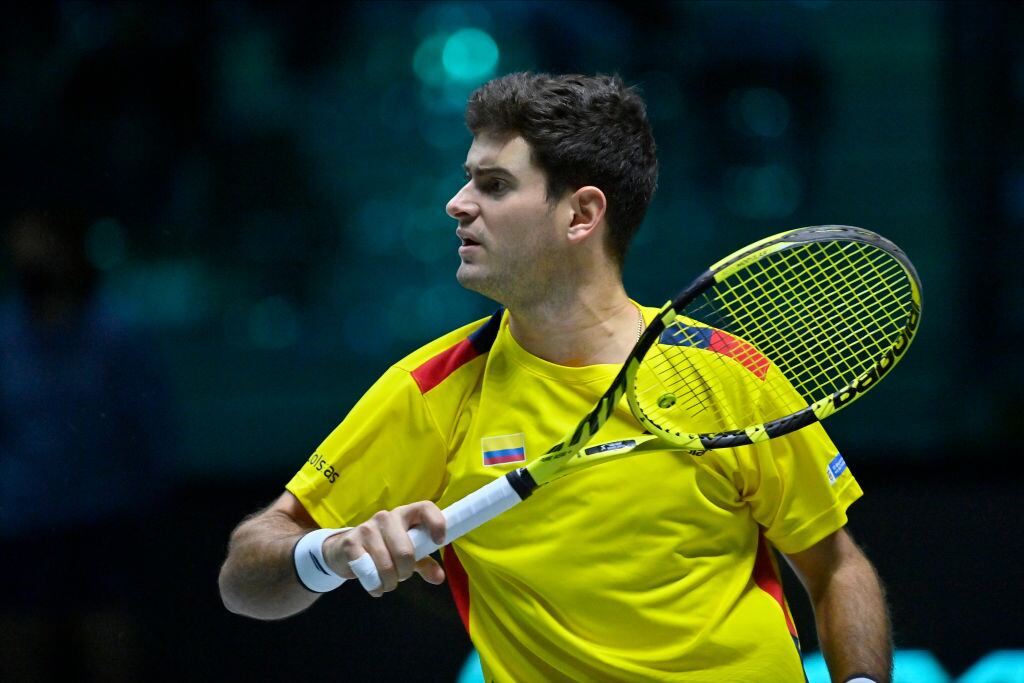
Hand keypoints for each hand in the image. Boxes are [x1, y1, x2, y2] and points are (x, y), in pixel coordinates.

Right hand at [323, 501, 446, 596]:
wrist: (343, 550)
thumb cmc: (382, 549)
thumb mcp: (405, 553)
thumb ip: (424, 563)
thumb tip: (439, 578)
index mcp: (404, 514)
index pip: (425, 508)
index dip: (436, 523)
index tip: (439, 541)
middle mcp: (386, 517)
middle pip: (405, 551)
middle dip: (405, 572)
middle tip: (401, 575)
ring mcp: (367, 528)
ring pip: (387, 566)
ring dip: (389, 582)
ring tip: (386, 582)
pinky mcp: (350, 543)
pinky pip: (368, 572)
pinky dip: (374, 585)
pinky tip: (374, 585)